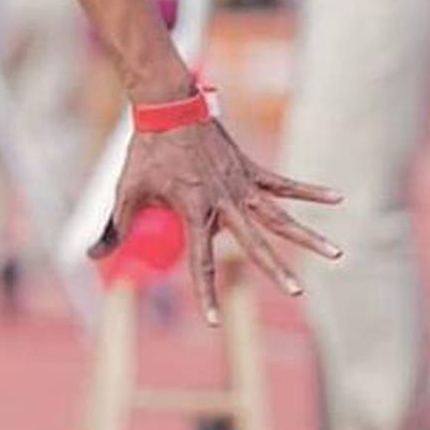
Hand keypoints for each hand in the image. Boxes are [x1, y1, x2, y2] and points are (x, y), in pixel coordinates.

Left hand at [90, 120, 341, 324]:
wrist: (166, 106)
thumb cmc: (146, 151)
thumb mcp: (127, 190)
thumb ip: (115, 227)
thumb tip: (92, 257)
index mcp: (194, 210)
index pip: (200, 262)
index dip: (204, 294)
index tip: (213, 323)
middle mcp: (224, 201)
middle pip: (255, 242)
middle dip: (276, 270)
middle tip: (298, 294)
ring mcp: (241, 184)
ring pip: (280, 216)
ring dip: (308, 236)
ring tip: (338, 255)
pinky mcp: (250, 168)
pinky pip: (284, 183)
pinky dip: (310, 191)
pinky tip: (337, 199)